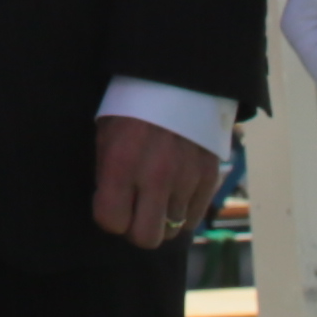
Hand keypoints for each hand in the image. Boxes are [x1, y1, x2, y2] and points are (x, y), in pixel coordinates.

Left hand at [88, 115, 220, 251]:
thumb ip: (108, 173)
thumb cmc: (133, 106)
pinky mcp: (209, 176)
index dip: (108, 216)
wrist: (178, 77)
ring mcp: (186, 179)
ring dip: (162, 219)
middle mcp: (155, 177)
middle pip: (146, 238)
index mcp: (121, 164)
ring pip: (173, 230)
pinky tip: (175, 192)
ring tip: (157, 196)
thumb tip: (112, 206)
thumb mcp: (107, 133)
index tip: (111, 204)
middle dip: (136, 228)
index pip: (110, 221)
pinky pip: (194, 217)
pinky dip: (184, 211)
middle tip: (134, 211)